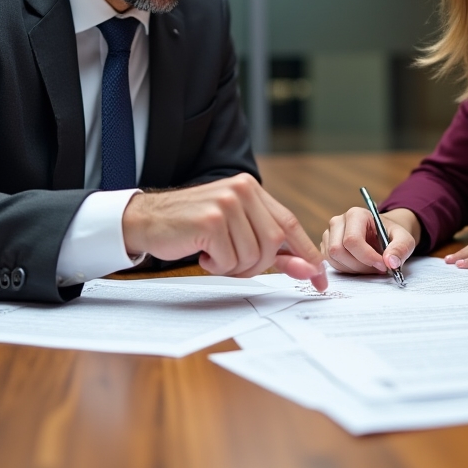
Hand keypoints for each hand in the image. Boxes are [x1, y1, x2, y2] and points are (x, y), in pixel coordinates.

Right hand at [122, 174, 327, 290]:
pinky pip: (230, 260)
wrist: (147, 220)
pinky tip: (202, 252)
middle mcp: (243, 190)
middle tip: (231, 260)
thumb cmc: (194, 228)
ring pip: (254, 255)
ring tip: (214, 253)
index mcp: (253, 189)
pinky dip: (218, 266)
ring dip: (235, 267)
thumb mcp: (237, 233)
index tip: (320, 277)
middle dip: (257, 264)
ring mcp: (227, 203)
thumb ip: (274, 250)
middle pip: (274, 243)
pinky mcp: (211, 220)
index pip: (290, 224)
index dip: (306, 253)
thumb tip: (311, 271)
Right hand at [321, 207, 419, 274]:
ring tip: (370, 266)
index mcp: (355, 214)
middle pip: (339, 250)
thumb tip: (391, 263)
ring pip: (333, 259)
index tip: (382, 265)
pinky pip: (331, 264)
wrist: (383, 234)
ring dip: (354, 269)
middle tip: (377, 268)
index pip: (352, 240)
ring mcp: (329, 234)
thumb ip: (400, 249)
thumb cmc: (391, 234)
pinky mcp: (326, 246)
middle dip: (360, 265)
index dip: (367, 257)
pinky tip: (360, 265)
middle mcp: (338, 221)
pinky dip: (347, 270)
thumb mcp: (404, 239)